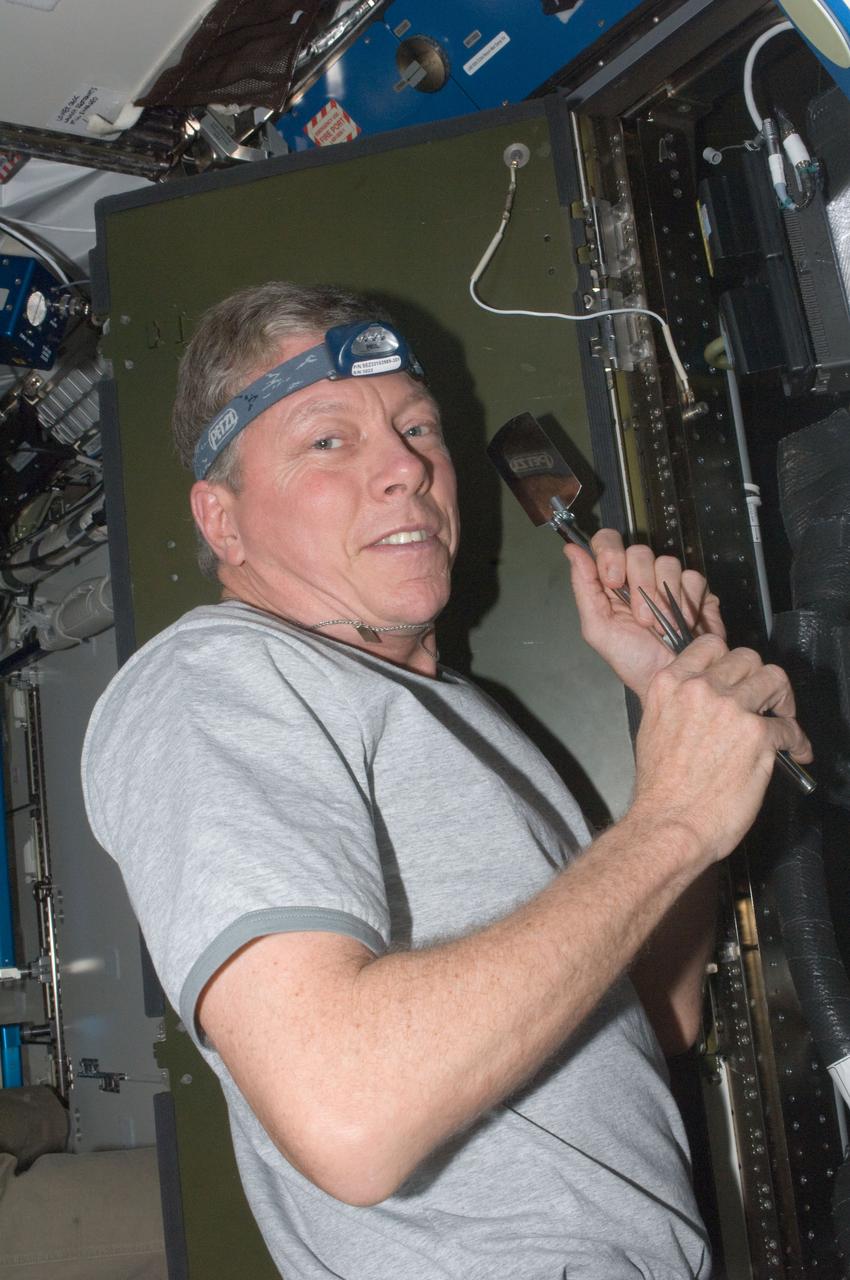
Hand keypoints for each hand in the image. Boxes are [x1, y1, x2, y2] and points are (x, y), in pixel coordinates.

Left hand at [563, 529, 724, 700]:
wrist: (670, 680)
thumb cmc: (632, 661)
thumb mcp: (599, 629)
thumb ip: (584, 587)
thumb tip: (572, 550)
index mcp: (612, 582)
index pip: (607, 543)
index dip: (610, 553)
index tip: (614, 581)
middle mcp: (639, 577)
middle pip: (638, 551)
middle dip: (640, 585)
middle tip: (641, 617)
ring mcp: (668, 581)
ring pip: (667, 562)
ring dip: (663, 599)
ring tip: (661, 626)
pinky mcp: (695, 590)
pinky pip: (692, 577)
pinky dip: (686, 602)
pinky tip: (681, 621)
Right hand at [632, 635, 812, 863]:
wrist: (670, 825)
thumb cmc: (659, 790)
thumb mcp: (652, 729)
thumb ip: (677, 705)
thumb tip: (702, 702)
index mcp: (669, 686)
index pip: (709, 645)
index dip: (728, 660)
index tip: (735, 675)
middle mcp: (700, 690)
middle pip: (746, 658)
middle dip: (757, 678)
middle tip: (763, 699)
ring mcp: (731, 709)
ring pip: (773, 679)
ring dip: (782, 699)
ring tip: (783, 716)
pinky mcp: (757, 735)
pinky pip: (789, 728)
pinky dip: (797, 741)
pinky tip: (795, 751)